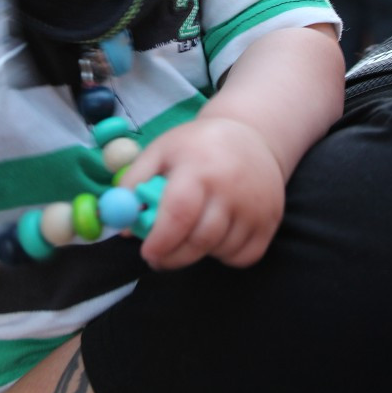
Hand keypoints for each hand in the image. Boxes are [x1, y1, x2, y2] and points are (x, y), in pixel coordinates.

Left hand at [121, 116, 284, 269]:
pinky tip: (216, 235)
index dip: (161, 239)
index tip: (146, 252)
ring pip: (220, 250)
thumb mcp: (160, 151)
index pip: (180, 212)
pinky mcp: (270, 221)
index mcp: (198, 167)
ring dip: (199, 252)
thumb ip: (134, 183)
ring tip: (190, 232)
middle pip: (200, 239)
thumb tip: (121, 224)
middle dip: (173, 256)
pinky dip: (225, 255)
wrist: (251, 135)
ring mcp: (254, 207)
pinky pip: (243, 256)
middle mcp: (230, 188)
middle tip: (158, 258)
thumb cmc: (196, 146)